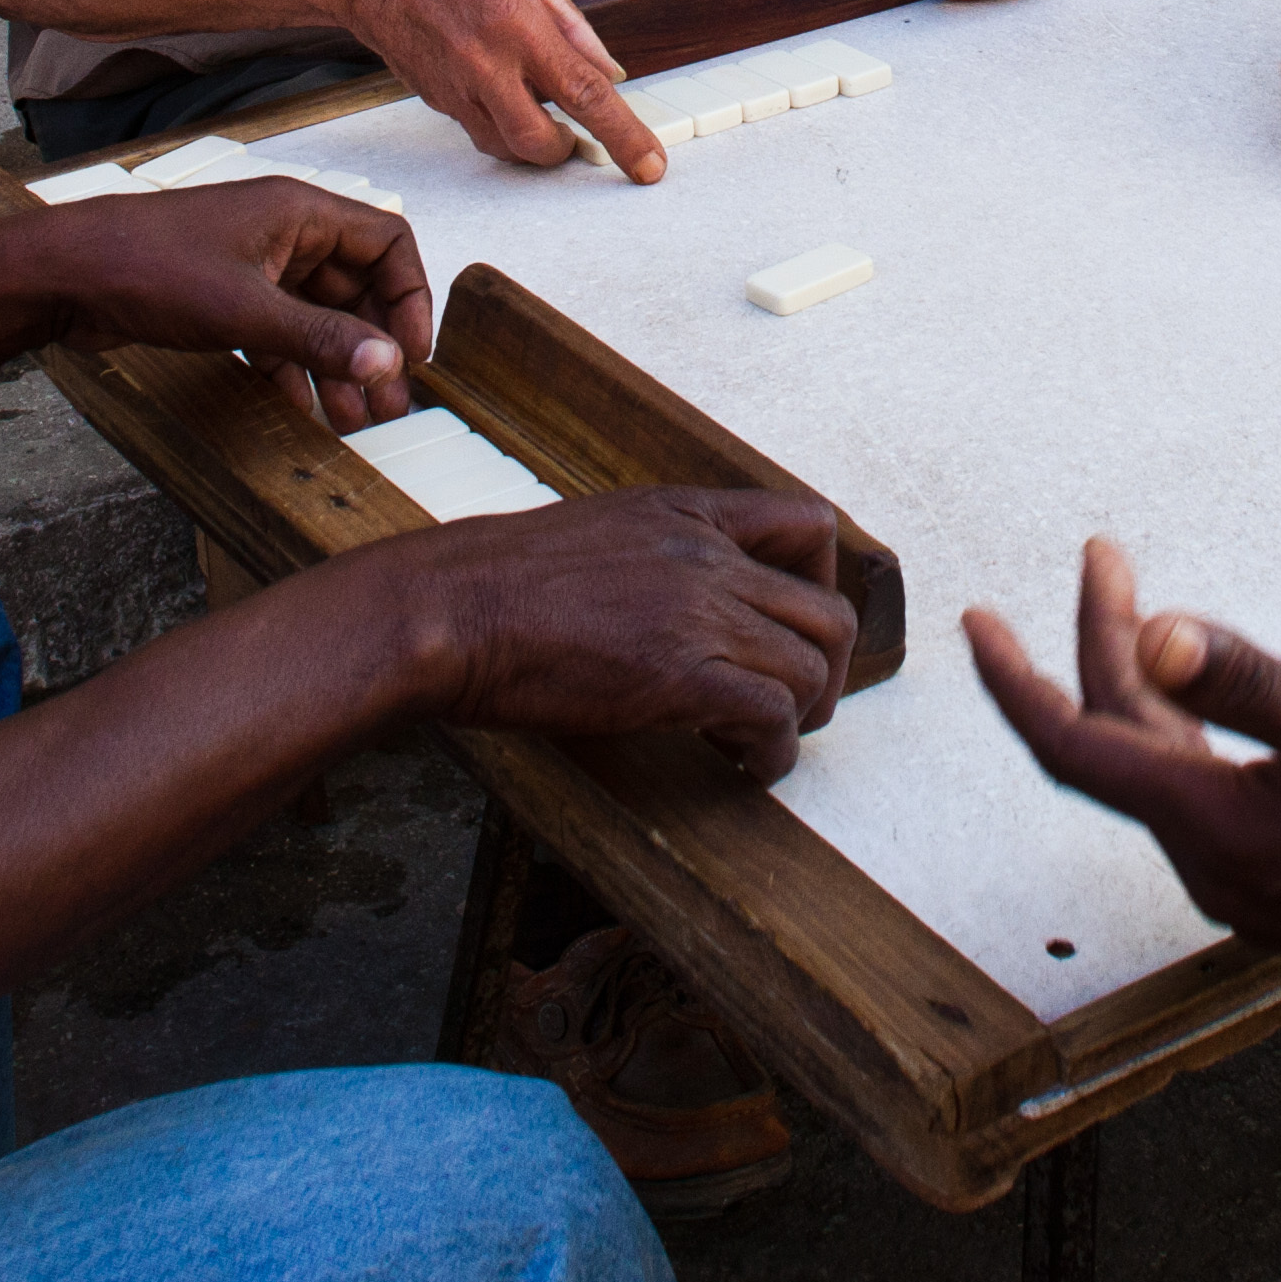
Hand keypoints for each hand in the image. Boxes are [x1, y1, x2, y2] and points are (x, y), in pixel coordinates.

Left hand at [0, 183, 436, 429]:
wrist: (62, 275)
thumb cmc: (146, 267)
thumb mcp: (243, 310)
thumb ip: (319, 339)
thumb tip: (388, 363)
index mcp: (299, 213)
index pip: (386, 243)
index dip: (409, 296)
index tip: (410, 354)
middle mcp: (283, 234)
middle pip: (355, 287)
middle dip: (374, 344)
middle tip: (387, 404)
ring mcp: (251, 266)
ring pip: (315, 316)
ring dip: (337, 363)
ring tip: (352, 420)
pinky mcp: (222, 297)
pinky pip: (277, 332)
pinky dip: (293, 367)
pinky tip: (301, 407)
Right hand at [336, 0, 664, 176]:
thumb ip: (573, 22)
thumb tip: (608, 67)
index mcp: (519, 24)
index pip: (585, 93)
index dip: (624, 135)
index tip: (649, 164)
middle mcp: (486, 65)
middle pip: (538, 141)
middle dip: (565, 150)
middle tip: (577, 137)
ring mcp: (456, 88)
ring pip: (504, 147)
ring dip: (532, 142)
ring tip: (539, 110)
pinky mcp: (437, 100)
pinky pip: (479, 130)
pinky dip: (501, 124)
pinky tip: (503, 92)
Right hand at [393, 487, 861, 781]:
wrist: (451, 608)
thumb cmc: (499, 584)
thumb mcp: (600, 534)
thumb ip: (661, 557)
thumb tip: (688, 609)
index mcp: (689, 514)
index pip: (810, 525)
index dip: (825, 581)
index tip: (797, 625)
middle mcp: (709, 557)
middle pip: (829, 613)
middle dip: (828, 671)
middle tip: (796, 705)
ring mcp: (699, 613)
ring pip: (812, 669)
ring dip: (801, 718)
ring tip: (759, 742)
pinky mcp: (682, 674)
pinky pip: (773, 717)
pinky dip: (773, 754)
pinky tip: (743, 767)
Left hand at [967, 539, 1280, 993]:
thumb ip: (1244, 681)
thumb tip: (1150, 635)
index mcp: (1213, 827)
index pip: (1076, 747)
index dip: (1015, 682)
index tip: (975, 621)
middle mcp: (1214, 866)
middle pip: (1121, 745)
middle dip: (1100, 646)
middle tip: (1101, 559)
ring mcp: (1249, 885)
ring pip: (1165, 772)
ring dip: (1143, 689)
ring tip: (1141, 606)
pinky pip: (1206, 800)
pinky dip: (1187, 734)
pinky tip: (1209, 700)